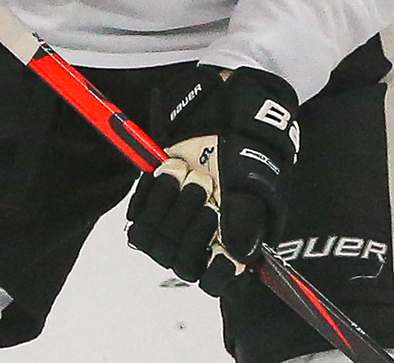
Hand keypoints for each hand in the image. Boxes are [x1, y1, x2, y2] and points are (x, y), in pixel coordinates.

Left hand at [126, 65, 299, 295]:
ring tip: (188, 175)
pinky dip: (151, 195)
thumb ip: (246, 219)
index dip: (214, 274)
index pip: (214, 281)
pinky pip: (137, 218)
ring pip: (156, 243)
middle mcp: (200, 238)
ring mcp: (174, 222)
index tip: (218, 252)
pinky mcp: (151, 203)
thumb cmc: (246, 150)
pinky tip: (168, 171)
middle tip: (205, 187)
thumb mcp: (256, 181)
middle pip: (181, 262)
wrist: (223, 113)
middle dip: (192, 225)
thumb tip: (237, 255)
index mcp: (230, 242)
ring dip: (171, 208)